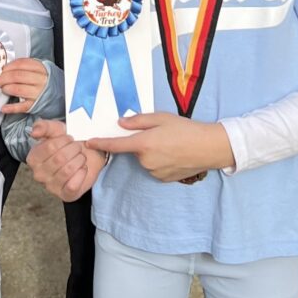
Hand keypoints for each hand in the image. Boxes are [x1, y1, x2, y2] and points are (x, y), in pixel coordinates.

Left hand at [0, 57, 49, 115]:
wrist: (59, 95)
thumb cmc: (45, 82)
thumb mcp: (40, 70)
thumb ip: (26, 67)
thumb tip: (6, 69)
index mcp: (41, 69)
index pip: (21, 64)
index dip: (9, 66)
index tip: (3, 70)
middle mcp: (40, 80)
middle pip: (17, 76)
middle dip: (4, 78)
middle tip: (0, 80)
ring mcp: (38, 93)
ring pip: (17, 89)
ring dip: (6, 89)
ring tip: (4, 89)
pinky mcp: (35, 105)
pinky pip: (21, 107)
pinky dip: (11, 108)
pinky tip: (4, 108)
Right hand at [27, 119, 106, 200]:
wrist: (88, 155)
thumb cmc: (69, 144)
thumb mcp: (57, 130)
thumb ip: (44, 126)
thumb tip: (34, 132)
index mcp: (33, 158)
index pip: (50, 147)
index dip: (65, 140)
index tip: (69, 139)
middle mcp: (38, 174)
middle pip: (60, 158)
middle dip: (74, 150)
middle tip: (77, 149)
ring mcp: (51, 187)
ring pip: (68, 171)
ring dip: (79, 161)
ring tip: (80, 158)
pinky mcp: (65, 195)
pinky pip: (73, 185)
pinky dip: (82, 174)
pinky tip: (82, 169)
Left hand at [88, 113, 233, 182]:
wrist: (208, 148)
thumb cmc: (186, 129)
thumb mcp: (161, 118)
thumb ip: (138, 121)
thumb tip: (121, 123)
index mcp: (143, 144)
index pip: (116, 145)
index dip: (101, 143)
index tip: (89, 142)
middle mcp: (145, 161)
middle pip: (135, 151)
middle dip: (142, 143)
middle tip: (161, 134)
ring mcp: (154, 172)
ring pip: (145, 160)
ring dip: (152, 153)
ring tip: (172, 144)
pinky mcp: (163, 179)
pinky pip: (155, 168)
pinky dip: (160, 161)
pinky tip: (174, 154)